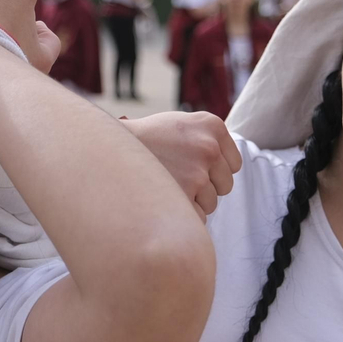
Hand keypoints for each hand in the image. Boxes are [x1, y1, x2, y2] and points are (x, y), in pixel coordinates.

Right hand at [123, 112, 241, 218]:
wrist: (108, 150)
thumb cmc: (144, 141)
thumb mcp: (180, 124)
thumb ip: (207, 138)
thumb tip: (231, 165)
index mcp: (211, 125)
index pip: (234, 164)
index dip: (214, 171)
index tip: (193, 168)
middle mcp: (208, 147)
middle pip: (225, 185)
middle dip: (205, 187)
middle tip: (177, 178)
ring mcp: (197, 173)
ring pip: (211, 203)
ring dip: (192, 202)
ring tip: (166, 187)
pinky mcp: (184, 197)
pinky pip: (197, 217)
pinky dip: (181, 215)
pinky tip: (162, 199)